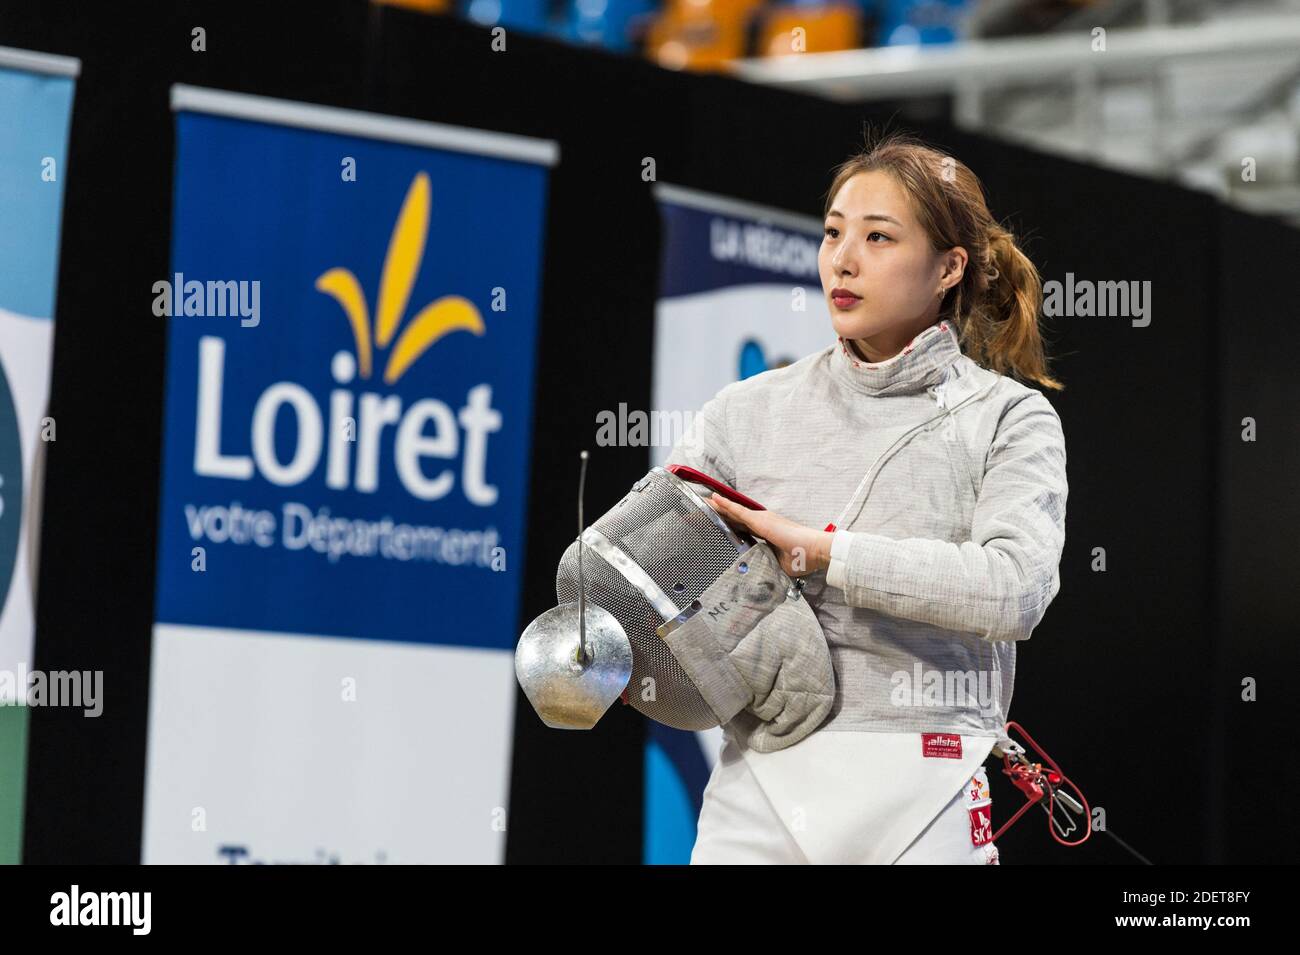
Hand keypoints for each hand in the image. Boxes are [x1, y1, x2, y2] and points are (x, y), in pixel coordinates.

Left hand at [706, 495, 832, 577]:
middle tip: (698, 512)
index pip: (741, 529)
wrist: (814, 551)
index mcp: (765, 533)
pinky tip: (713, 500)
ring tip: (700, 503)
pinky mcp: (759, 520)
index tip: (714, 527)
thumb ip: (765, 565)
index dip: (727, 526)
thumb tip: (755, 575)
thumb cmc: (801, 558)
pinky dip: (725, 505)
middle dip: (716, 515)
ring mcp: (760, 519)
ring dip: (716, 508)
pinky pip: (737, 511)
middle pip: (733, 518)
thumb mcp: (778, 565)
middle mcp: (761, 523)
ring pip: (732, 512)